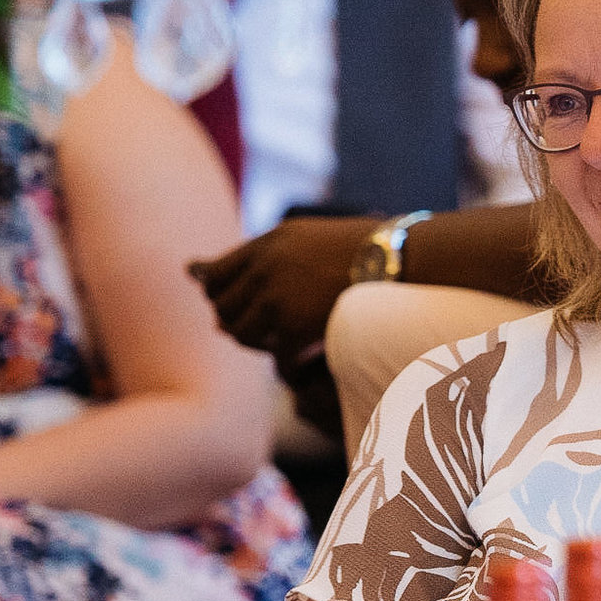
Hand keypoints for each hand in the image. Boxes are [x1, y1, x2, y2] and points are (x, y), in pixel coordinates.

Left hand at [188, 214, 379, 362]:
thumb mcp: (309, 238)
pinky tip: (304, 358)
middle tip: (262, 330)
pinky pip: (275, 355)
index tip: (238, 307)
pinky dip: (288, 362)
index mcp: (268, 242)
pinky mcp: (294, 325)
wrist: (401, 260)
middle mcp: (264, 267)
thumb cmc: (366, 249)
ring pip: (239, 333)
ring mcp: (276, 296)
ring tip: (280, 343)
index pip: (215, 274)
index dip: (220, 296)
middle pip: (221, 306)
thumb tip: (199, 272)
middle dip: (236, 321)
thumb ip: (267, 255)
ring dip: (258, 342)